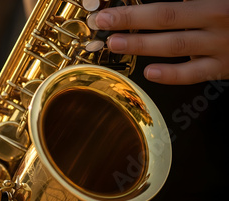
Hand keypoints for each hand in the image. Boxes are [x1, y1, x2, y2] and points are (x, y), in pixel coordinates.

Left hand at [93, 0, 228, 84]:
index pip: (171, 3)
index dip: (140, 6)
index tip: (113, 6)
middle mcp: (218, 18)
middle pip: (168, 17)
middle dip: (131, 18)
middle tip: (103, 20)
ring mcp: (221, 44)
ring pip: (176, 45)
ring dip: (142, 44)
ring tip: (115, 43)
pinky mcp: (225, 66)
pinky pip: (195, 73)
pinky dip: (172, 75)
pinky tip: (149, 73)